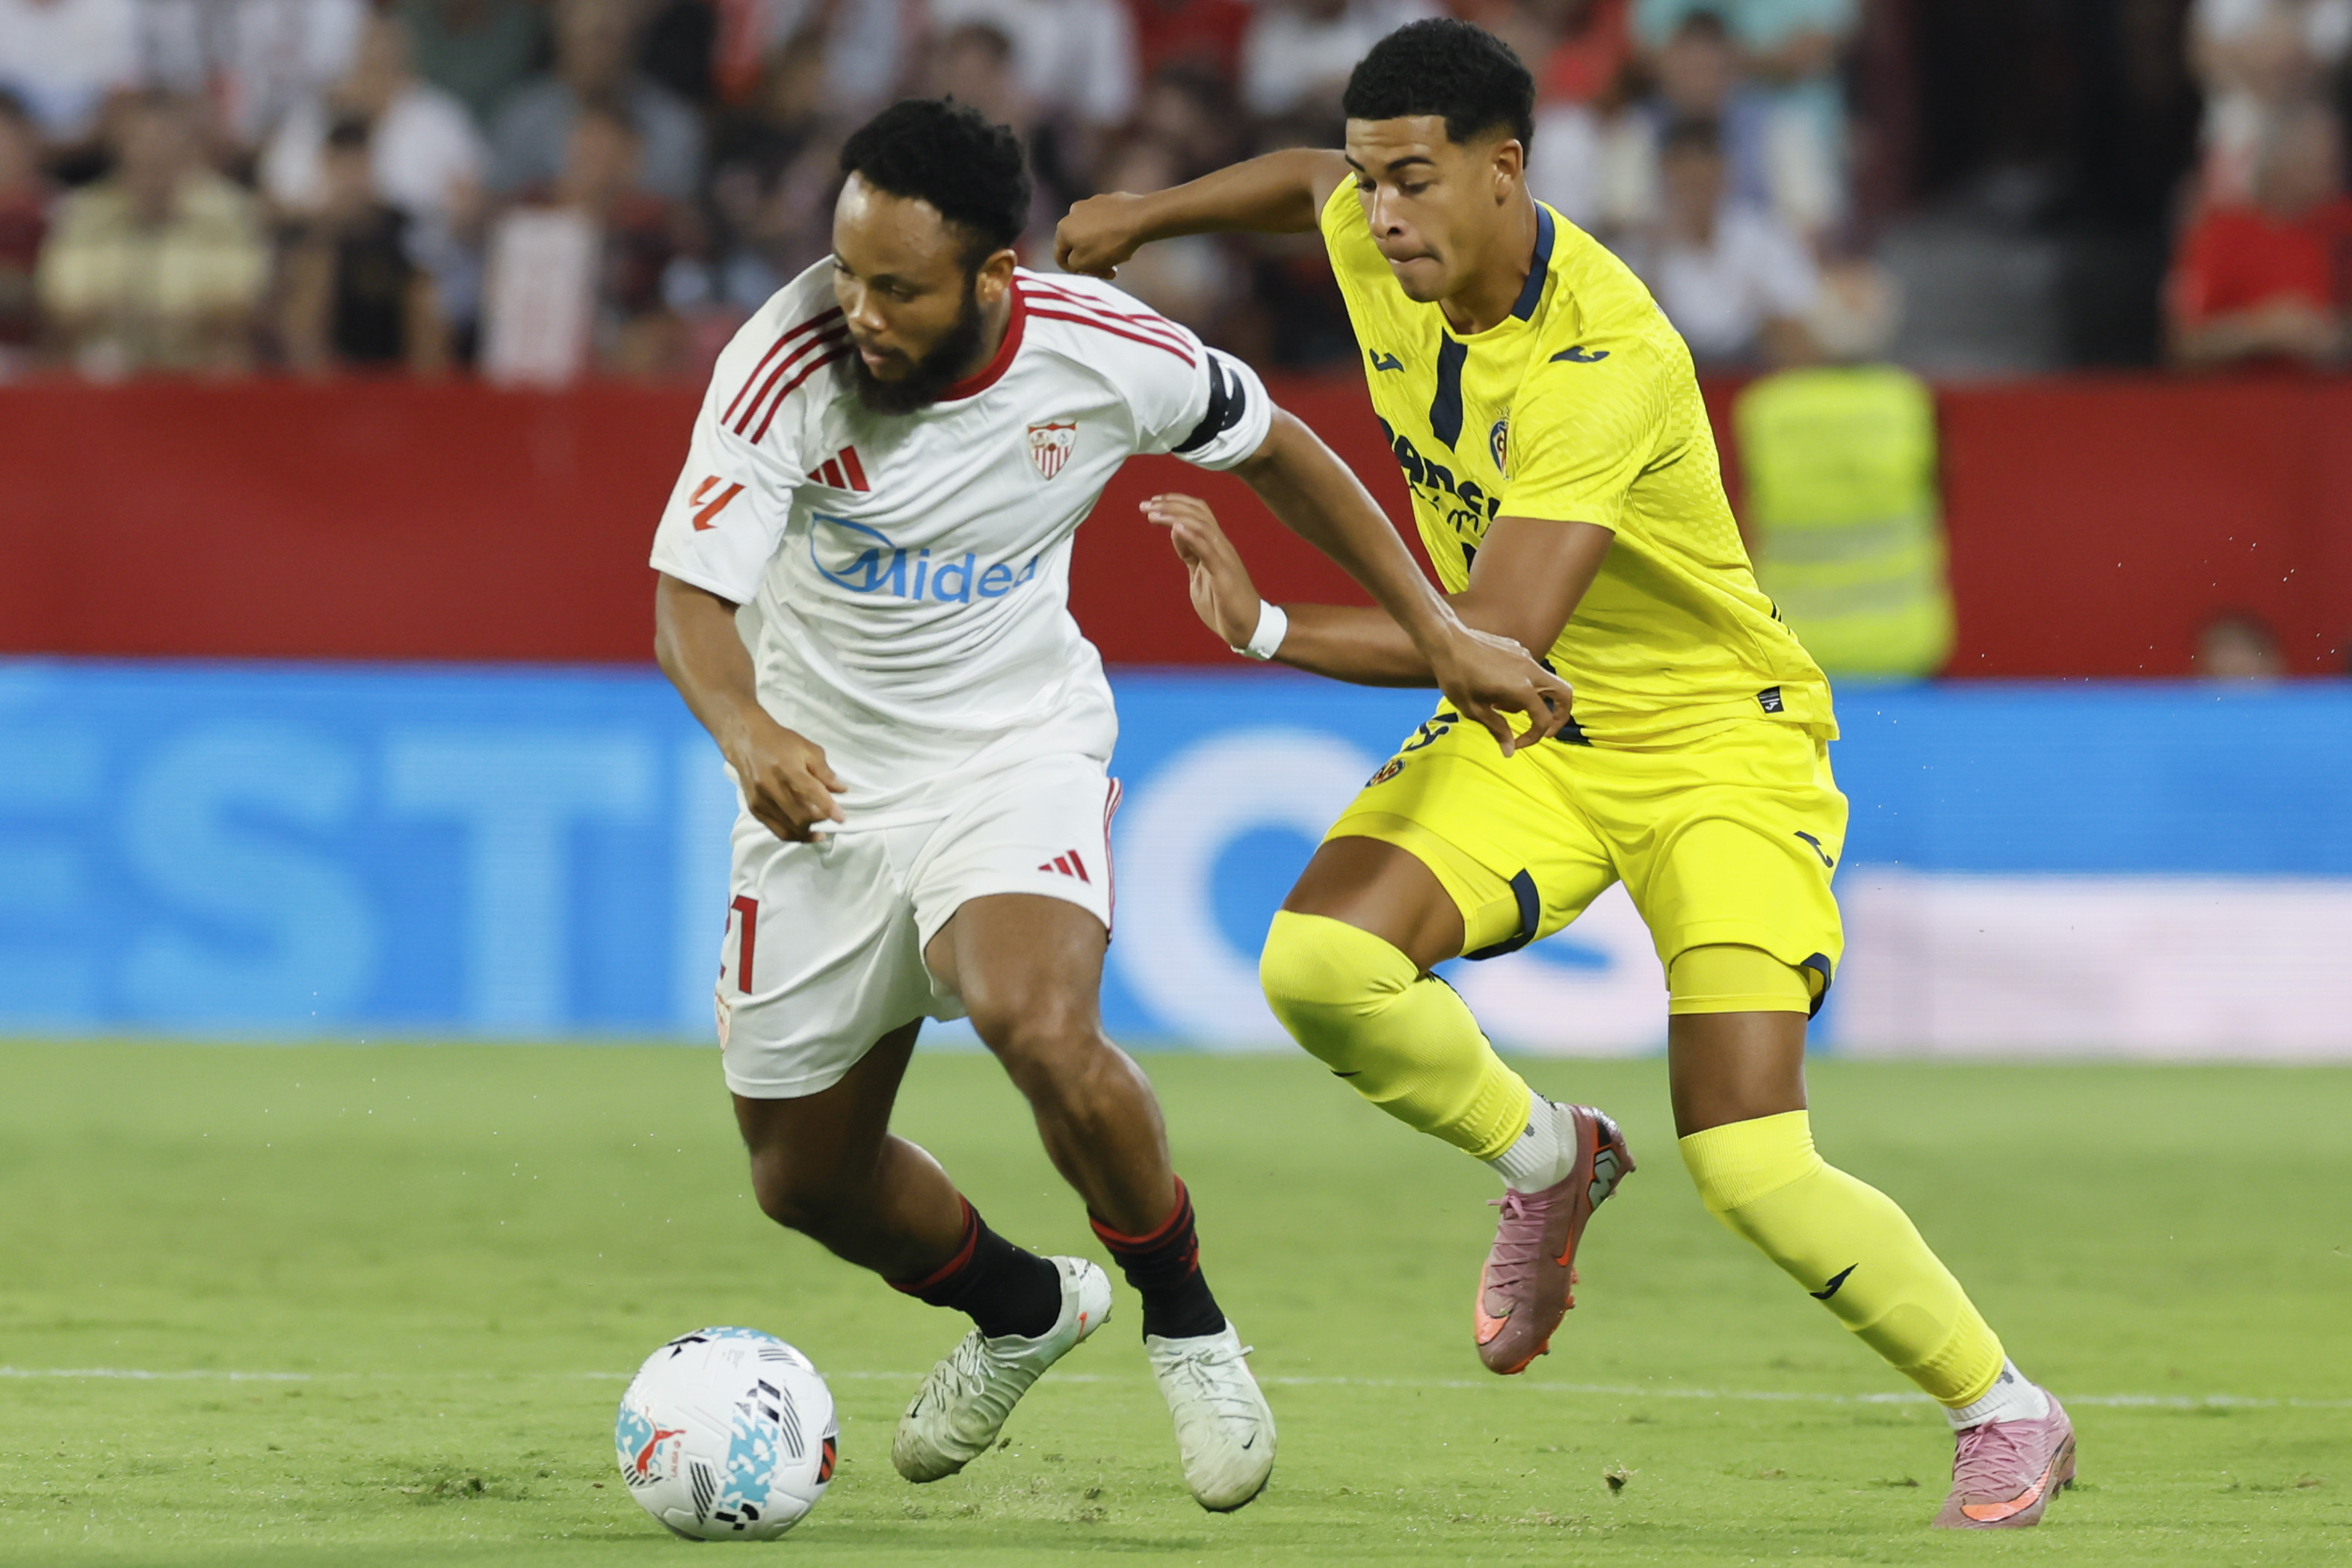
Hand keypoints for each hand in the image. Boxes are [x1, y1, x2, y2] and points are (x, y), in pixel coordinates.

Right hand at [729, 718, 845, 841]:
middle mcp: (771, 786)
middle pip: (800, 815)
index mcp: (787, 768)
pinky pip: (777, 831)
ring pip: (789, 828)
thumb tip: (841, 790)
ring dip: (808, 831)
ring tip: (820, 828)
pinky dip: (795, 835)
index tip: (841, 818)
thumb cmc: (781, 743)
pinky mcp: (755, 809)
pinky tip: (806, 833)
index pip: (811, 792)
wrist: (746, 742)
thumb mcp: (808, 749)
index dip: (828, 807)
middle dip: (819, 819)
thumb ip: (825, 772)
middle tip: (829, 815)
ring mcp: (761, 800)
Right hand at [1056, 192, 1148, 278]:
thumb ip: (1072, 265)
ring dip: (1102, 248)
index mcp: (1063, 229)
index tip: (1092, 275)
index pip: (1060, 257)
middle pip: (1078, 244)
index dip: (1074, 271)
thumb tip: (1073, 260)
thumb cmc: (1109, 244)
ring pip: (1092, 233)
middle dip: (1092, 260)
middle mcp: (1073, 212)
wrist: (1139, 218)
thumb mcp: (1084, 264)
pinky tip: (1125, 240)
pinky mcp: (1110, 200)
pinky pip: (1106, 222)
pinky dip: (1112, 233)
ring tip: (1120, 256)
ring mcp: (1092, 203)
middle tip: (1109, 271)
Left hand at [1142, 493, 1260, 646]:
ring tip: (1153, 514)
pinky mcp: (1225, 576)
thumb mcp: (1199, 575)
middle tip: (1144, 505)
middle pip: (1199, 513)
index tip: (1151, 504)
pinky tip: (1176, 528)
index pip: (1198, 512)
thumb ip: (1189, 554)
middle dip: (1170, 505)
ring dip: (1175, 517)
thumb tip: (1175, 530)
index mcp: (1216, 545)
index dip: (1175, 503)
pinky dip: (1192, 537)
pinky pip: (1208, 551)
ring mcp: (1224, 559)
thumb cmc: (1223, 604)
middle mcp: (1222, 546)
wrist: (1248, 628)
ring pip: (1202, 526)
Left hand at [1425, 625, 1576, 755]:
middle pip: (1564, 693)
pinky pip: (1530, 670)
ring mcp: (1526, 657)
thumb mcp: (1474, 709)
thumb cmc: (1456, 677)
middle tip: (1545, 729)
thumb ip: (1497, 729)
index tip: (1515, 744)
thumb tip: (1509, 751)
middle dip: (1560, 715)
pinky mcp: (1517, 648)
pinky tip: (1498, 686)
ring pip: (1547, 681)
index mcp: (1522, 688)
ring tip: (1503, 706)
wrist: (1446, 640)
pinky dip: (1524, 684)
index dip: (1533, 737)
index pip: (1543, 719)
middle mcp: (1530, 671)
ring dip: (1535, 699)